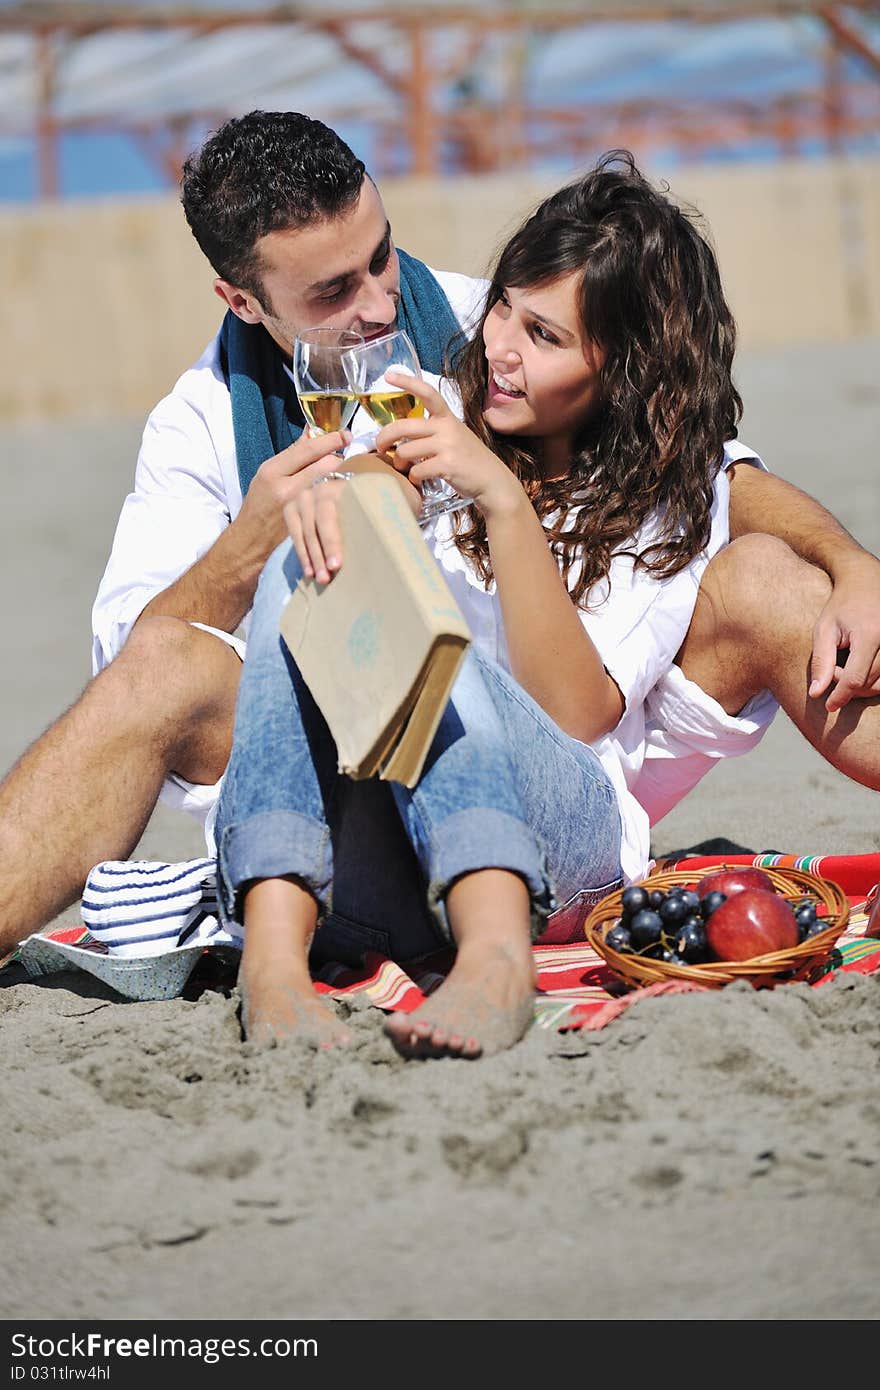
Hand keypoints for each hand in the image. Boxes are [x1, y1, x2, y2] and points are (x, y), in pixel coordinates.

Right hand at [236, 430, 349, 556]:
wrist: (251, 537)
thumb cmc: (259, 503)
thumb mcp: (268, 473)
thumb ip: (292, 454)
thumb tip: (312, 432)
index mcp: (273, 472)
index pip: (308, 450)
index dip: (330, 439)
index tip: (344, 435)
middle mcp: (287, 489)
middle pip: (325, 464)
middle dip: (339, 457)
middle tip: (344, 456)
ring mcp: (301, 508)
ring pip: (332, 482)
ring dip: (341, 474)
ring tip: (342, 472)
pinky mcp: (310, 522)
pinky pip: (332, 501)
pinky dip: (338, 492)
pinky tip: (340, 490)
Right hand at [283, 455, 421, 583]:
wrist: (357, 492)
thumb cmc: (375, 505)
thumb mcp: (385, 505)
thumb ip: (390, 518)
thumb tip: (405, 548)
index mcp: (342, 485)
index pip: (331, 514)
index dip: (332, 540)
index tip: (338, 565)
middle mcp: (318, 487)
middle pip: (315, 525)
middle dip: (321, 553)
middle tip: (328, 577)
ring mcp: (302, 497)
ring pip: (303, 532)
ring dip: (312, 558)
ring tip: (321, 579)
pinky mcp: (291, 509)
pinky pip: (294, 534)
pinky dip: (303, 554)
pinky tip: (310, 572)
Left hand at [377, 372, 524, 521]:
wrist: (493, 481)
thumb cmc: (470, 460)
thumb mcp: (455, 436)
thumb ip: (433, 432)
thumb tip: (402, 437)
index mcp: (447, 418)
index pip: (427, 393)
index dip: (407, 382)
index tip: (389, 376)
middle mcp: (447, 428)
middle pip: (403, 426)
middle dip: (384, 437)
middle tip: (380, 446)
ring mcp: (447, 446)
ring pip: (406, 451)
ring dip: (400, 462)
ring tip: (405, 468)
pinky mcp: (446, 465)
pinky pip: (416, 471)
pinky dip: (414, 478)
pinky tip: (420, 479)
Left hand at [810, 552, 879, 710]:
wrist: (867, 581)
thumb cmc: (842, 605)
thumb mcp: (824, 629)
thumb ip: (820, 661)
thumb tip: (816, 693)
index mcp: (870, 634)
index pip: (855, 678)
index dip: (840, 696)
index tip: (829, 706)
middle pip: (870, 682)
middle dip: (848, 686)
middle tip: (832, 672)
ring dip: (862, 684)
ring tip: (845, 668)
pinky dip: (875, 679)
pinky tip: (860, 668)